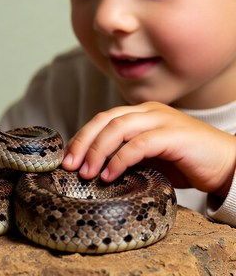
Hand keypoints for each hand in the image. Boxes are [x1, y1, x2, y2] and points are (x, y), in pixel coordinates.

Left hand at [62, 101, 235, 197]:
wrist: (227, 164)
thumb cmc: (184, 162)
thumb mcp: (148, 157)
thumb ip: (125, 153)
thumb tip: (93, 166)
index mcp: (140, 113)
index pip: (102, 119)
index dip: (82, 137)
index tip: (68, 158)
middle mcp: (148, 112)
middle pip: (105, 119)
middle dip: (83, 142)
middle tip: (70, 165)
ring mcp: (161, 120)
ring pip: (119, 127)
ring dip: (98, 151)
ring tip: (86, 173)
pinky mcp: (174, 135)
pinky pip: (140, 144)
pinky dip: (121, 159)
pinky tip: (110, 175)